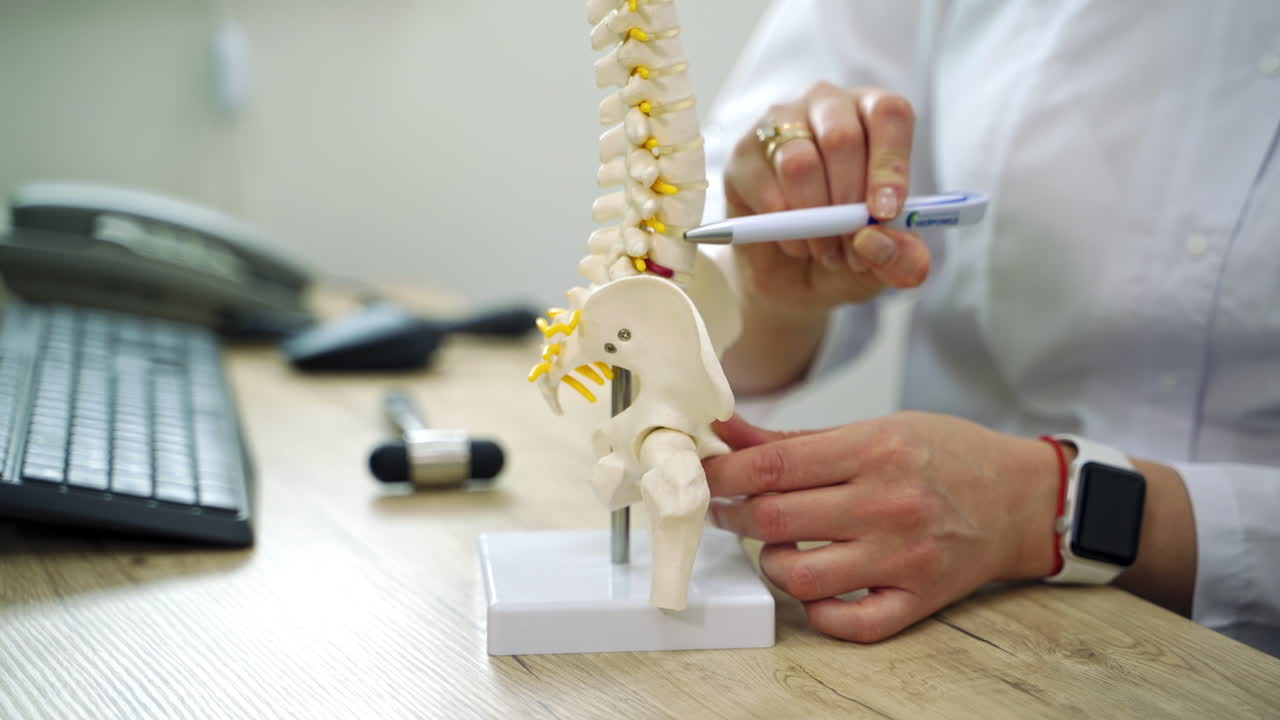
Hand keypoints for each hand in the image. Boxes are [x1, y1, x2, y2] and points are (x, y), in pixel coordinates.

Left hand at [702, 413, 1059, 642]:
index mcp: (874, 451)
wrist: (1022, 498)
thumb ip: (797, 439)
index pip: (772, 466)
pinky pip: (849, 623)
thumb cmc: (947, 455)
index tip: (702, 476)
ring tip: (776, 546)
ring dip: (771, 563)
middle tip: (728, 509)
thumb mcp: (876, 428)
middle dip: (734, 515)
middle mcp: (886, 504)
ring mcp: (903, 557)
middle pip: (774, 519)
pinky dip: (819, 613)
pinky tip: (815, 590)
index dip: (722, 474)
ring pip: (800, 576)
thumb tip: (728, 432)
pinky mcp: (918, 599)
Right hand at [724, 82, 931, 312]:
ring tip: (824, 249)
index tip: (885, 212)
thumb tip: (875, 239)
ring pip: (799, 163)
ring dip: (815, 219)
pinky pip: (766, 189)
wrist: (791, 277)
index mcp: (873, 115)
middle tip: (853, 246)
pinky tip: (795, 243)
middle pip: (841, 138)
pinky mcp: (743, 157)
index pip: (888, 114)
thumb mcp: (887, 264)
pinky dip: (785, 228)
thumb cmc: (847, 250)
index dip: (890, 163)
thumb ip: (903, 258)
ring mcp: (779, 126)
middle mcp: (826, 108)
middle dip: (848, 202)